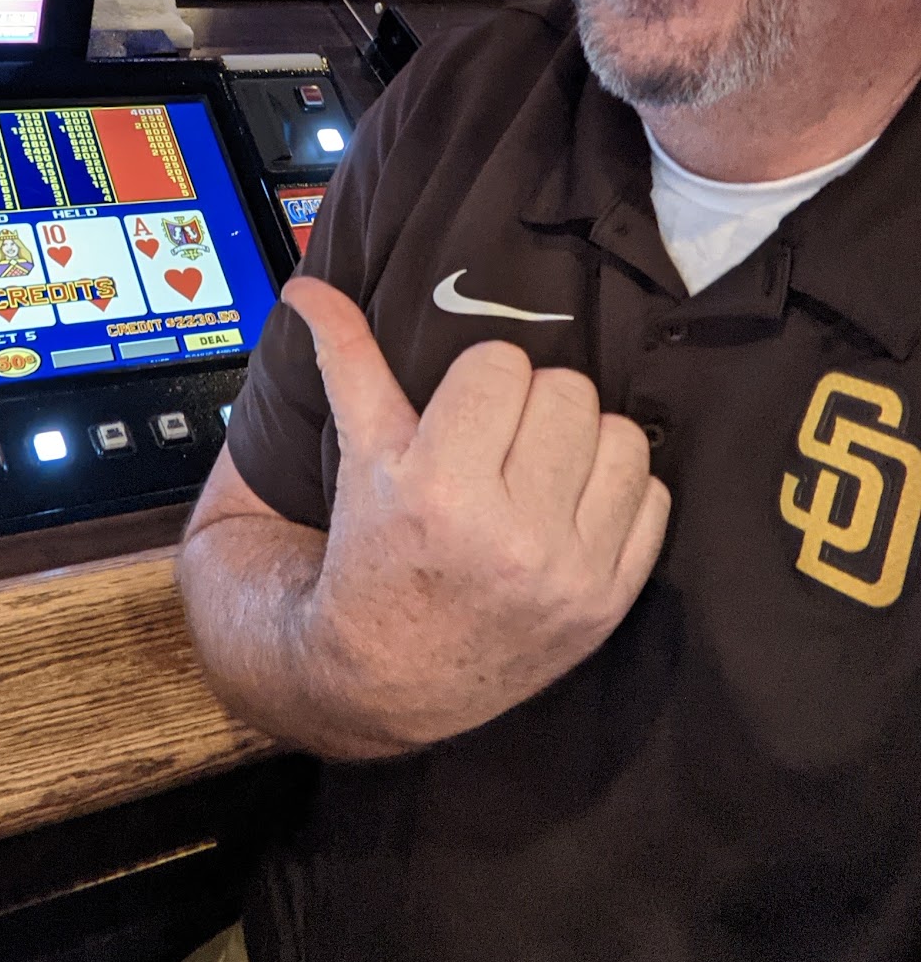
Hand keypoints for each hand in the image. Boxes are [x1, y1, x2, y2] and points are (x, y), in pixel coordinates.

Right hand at [285, 277, 669, 747]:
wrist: (387, 675)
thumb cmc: (372, 549)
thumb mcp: (359, 455)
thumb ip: (344, 360)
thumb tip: (306, 286)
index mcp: (439, 489)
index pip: (502, 365)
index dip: (480, 380)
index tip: (462, 411)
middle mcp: (510, 535)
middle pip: (568, 391)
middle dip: (532, 404)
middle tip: (501, 438)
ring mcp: (568, 573)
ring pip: (621, 436)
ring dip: (584, 442)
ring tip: (541, 467)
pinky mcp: (610, 603)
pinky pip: (654, 498)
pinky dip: (619, 494)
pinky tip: (572, 508)